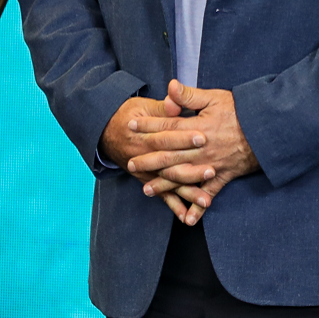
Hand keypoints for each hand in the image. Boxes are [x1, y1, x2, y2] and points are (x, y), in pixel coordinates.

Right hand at [100, 93, 208, 224]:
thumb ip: (163, 106)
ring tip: (206, 200)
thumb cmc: (129, 115)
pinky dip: (175, 207)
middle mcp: (144, 157)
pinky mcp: (148, 180)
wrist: (106, 131)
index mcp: (144, 135)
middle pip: (169, 164)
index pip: (166, 136)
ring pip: (169, 184)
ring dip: (187, 193)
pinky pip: (162, 196)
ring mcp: (146, 172)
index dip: (183, 137)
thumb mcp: (143, 105)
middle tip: (212, 171)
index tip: (203, 136)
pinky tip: (188, 217)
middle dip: (191, 169)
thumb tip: (175, 100)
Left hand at [125, 79, 258, 225]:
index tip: (131, 125)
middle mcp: (200, 150)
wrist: (268, 131)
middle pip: (168, 156)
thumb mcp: (216, 98)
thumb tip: (170, 86)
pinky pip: (208, 195)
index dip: (147, 126)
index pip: (166, 127)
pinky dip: (198, 208)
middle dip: (147, 160)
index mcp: (197, 128)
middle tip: (130, 164)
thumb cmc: (242, 111)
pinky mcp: (222, 177)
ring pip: (182, 178)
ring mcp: (210, 166)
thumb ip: (190, 95)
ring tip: (147, 190)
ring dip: (163, 185)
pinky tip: (187, 219)